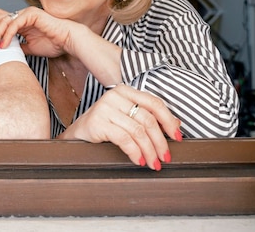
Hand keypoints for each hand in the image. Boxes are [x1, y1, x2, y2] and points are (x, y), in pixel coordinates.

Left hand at [0, 7, 78, 57]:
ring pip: (4, 21)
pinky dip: (7, 35)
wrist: (68, 41)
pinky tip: (2, 45)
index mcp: (20, 20)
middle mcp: (22, 15)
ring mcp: (26, 13)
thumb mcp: (30, 48)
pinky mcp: (32, 14)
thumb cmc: (53, 44)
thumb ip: (18, 46)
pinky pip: (14, 24)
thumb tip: (6, 52)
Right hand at [61, 84, 182, 169]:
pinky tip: (139, 160)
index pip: (154, 103)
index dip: (168, 121)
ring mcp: (105, 108)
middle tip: (165, 157)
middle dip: (160, 142)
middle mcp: (114, 95)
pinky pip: (124, 139)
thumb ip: (148, 117)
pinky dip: (135, 152)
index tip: (177, 138)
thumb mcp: (127, 118)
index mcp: (125, 91)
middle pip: (148, 119)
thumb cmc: (104, 126)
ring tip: (153, 163)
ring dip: (149, 151)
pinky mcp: (97, 122)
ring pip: (138, 131)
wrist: (77, 135)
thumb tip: (177, 124)